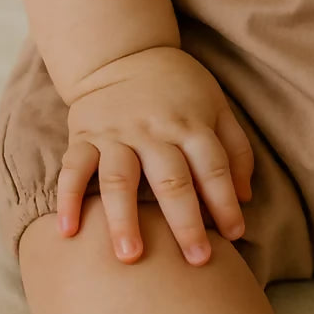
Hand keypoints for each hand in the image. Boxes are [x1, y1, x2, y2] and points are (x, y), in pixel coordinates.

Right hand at [56, 45, 253, 265]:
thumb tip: (246, 198)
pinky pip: (73, 168)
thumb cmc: (178, 89)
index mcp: (190, 123)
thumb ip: (235, 149)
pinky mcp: (84, 136)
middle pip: (172, 179)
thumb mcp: (216, 105)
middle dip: (185, 221)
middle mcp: (154, 130)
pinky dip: (68, 198)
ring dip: (124, 218)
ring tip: (130, 257)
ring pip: (120, 178)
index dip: (225, 201)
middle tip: (196, 261)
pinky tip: (67, 232)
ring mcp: (116, 134)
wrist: (123, 53)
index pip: (212, 166)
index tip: (234, 236)